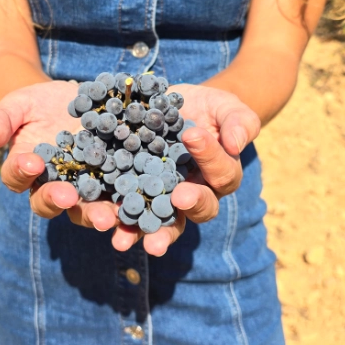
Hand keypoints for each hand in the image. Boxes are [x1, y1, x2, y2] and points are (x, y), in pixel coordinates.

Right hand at [0, 81, 120, 231]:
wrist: (73, 99)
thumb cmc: (38, 103)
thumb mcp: (17, 104)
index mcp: (26, 171)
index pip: (17, 177)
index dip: (22, 171)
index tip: (31, 161)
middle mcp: (53, 186)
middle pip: (52, 203)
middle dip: (61, 202)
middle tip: (70, 198)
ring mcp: (84, 188)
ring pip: (86, 209)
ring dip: (96, 215)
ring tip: (107, 217)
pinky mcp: (113, 183)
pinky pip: (119, 198)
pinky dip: (127, 205)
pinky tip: (138, 203)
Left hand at [111, 84, 260, 255]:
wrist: (172, 108)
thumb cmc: (207, 109)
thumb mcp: (225, 106)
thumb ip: (239, 121)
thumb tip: (236, 144)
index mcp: (220, 175)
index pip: (221, 172)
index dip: (210, 157)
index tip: (192, 135)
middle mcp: (195, 194)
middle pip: (199, 209)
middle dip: (190, 205)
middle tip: (180, 198)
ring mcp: (165, 200)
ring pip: (164, 223)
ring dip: (151, 233)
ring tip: (135, 238)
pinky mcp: (137, 196)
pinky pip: (131, 213)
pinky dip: (118, 220)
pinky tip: (106, 222)